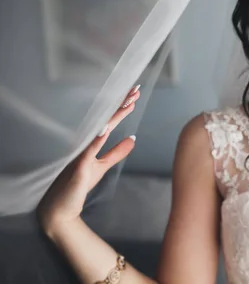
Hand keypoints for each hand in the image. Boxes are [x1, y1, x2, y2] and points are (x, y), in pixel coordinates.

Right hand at [37, 85, 140, 235]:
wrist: (61, 209)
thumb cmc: (77, 185)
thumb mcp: (102, 166)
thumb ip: (116, 152)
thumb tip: (133, 139)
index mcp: (90, 142)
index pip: (108, 120)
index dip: (121, 107)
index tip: (134, 93)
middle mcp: (83, 143)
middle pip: (104, 119)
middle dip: (120, 104)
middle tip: (135, 90)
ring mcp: (79, 153)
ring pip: (98, 129)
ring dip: (112, 116)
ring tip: (127, 103)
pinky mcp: (77, 167)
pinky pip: (88, 151)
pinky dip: (97, 139)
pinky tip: (106, 128)